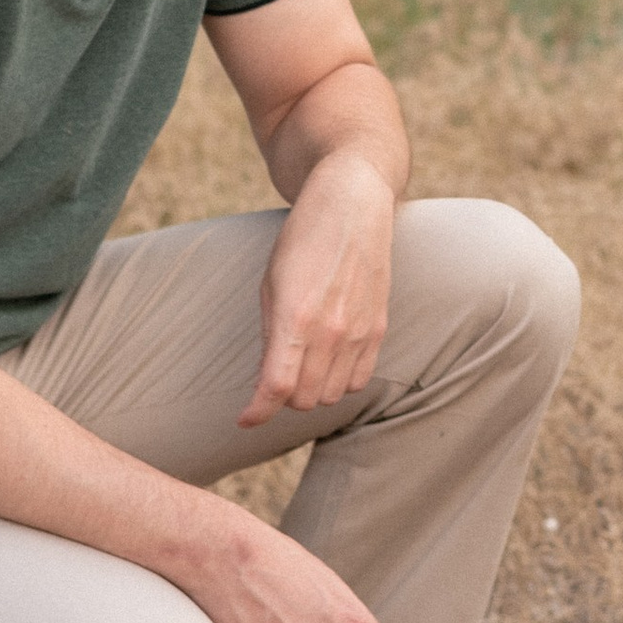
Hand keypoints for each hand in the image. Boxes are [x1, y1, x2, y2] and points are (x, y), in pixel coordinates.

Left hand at [241, 150, 396, 429]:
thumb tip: (263, 386)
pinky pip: (360, 380)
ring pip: (332, 396)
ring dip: (312, 391)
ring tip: (302, 367)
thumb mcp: (270, 284)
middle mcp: (332, 330)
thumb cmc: (302, 240)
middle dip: (283, 398)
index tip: (244, 419)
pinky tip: (329, 362)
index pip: (277, 387)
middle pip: (304, 399)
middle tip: (274, 378)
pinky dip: (341, 382)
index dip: (257, 412)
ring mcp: (360, 331)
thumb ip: (269, 339)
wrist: (352, 203)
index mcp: (296, 316)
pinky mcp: (379, 328)